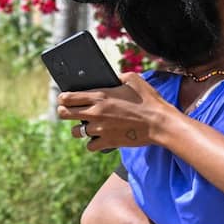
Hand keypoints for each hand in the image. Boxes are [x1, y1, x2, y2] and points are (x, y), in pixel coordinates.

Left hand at [57, 73, 171, 150]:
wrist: (160, 123)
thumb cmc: (149, 100)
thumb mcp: (134, 79)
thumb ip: (117, 77)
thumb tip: (110, 78)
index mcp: (99, 96)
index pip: (67, 97)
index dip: (63, 98)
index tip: (64, 99)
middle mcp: (95, 113)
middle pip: (64, 114)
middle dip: (64, 112)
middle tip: (70, 111)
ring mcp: (100, 129)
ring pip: (76, 132)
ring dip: (80, 129)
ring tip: (88, 126)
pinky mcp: (108, 142)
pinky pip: (90, 146)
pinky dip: (93, 142)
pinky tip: (100, 137)